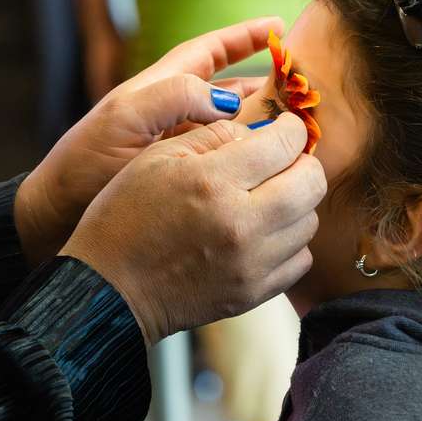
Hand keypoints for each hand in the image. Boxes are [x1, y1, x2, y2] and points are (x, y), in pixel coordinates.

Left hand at [15, 18, 282, 265]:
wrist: (56, 221)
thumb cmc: (82, 167)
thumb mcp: (123, 121)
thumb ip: (172, 98)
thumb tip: (228, 100)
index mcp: (155, 91)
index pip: (207, 54)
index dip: (242, 38)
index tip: (279, 26)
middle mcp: (171, 117)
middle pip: (228, 90)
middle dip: (267, 84)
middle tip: (308, 87)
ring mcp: (178, 150)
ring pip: (232, 128)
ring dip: (266, 124)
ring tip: (302, 126)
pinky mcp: (182, 183)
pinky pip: (225, 162)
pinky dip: (251, 159)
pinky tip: (275, 170)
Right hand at [61, 114, 324, 344]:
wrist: (109, 289)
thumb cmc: (125, 215)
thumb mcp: (156, 157)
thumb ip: (211, 135)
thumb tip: (256, 131)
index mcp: (212, 181)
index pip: (284, 143)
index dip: (291, 128)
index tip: (285, 127)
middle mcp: (240, 223)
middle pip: (312, 182)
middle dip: (303, 162)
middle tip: (284, 160)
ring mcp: (251, 263)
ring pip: (309, 221)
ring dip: (296, 202)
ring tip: (268, 197)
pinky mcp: (254, 292)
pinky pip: (300, 259)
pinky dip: (290, 241)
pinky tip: (262, 232)